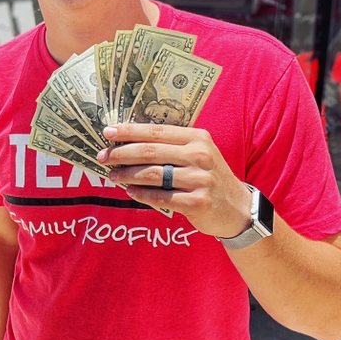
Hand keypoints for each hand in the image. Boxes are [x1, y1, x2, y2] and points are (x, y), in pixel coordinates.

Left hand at [98, 123, 252, 238]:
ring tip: (112, 175)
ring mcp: (200, 179)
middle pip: (149, 152)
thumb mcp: (197, 153)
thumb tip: (126, 142)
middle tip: (102, 157)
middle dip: (121, 154)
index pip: (155, 131)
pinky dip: (141, 194)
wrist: (238, 208)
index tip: (107, 132)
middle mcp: (200, 156)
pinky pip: (160, 197)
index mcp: (197, 138)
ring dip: (126, 175)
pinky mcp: (197, 202)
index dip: (129, 131)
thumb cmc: (208, 176)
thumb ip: (169, 146)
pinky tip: (130, 191)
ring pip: (151, 174)